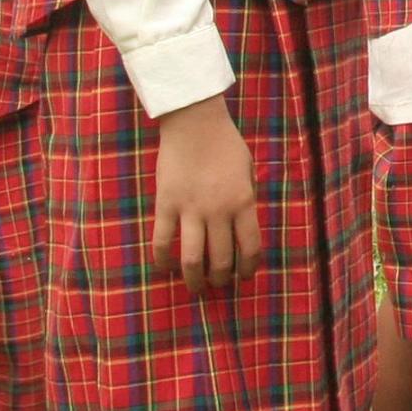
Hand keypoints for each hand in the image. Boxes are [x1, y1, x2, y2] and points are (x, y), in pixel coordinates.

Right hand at [153, 94, 260, 293]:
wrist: (195, 123)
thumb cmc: (226, 144)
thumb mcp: (248, 171)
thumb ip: (246, 199)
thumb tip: (242, 227)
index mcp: (243, 202)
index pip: (249, 247)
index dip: (248, 268)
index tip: (245, 278)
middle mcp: (218, 211)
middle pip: (221, 259)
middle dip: (221, 278)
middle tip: (218, 284)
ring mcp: (190, 210)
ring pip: (192, 259)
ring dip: (194, 279)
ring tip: (196, 288)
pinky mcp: (165, 206)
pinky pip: (162, 242)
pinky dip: (163, 261)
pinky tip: (166, 269)